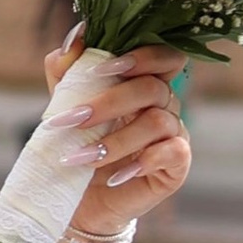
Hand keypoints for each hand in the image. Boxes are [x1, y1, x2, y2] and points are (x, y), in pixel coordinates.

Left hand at [44, 33, 189, 219]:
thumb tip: (73, 41)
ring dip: (112, 140)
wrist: (77, 201)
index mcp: (143, 84)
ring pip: (157, 121)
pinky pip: (171, 153)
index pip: (163, 56)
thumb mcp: (66, 108)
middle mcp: (164, 106)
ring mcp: (173, 135)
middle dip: (109, 101)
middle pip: (152, 88)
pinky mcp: (176, 166)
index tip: (102, 66)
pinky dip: (141, 161)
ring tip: (76, 158)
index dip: (141, 55)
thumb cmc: (77, 149)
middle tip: (71, 120)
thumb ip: (67, 74)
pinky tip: (114, 176)